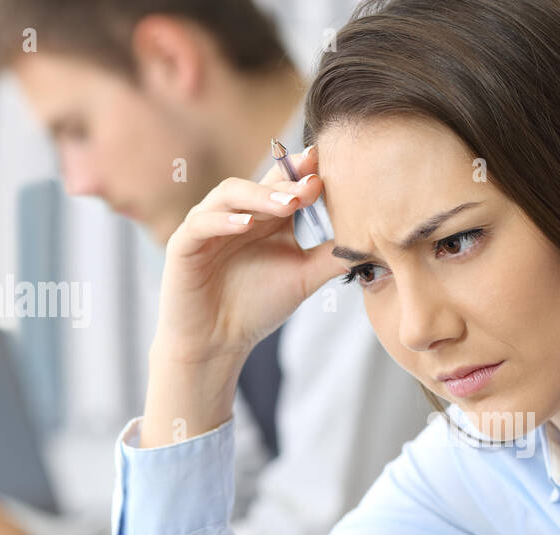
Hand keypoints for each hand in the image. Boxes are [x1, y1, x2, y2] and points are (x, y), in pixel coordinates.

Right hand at [155, 144, 344, 363]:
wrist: (218, 341)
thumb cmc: (258, 306)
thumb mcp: (303, 277)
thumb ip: (332, 256)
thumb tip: (375, 242)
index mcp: (266, 216)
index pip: (286, 183)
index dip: (305, 173)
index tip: (332, 167)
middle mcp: (237, 212)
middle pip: (262, 182)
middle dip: (289, 182)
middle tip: (315, 183)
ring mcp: (209, 224)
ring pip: (232, 194)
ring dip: (261, 195)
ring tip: (289, 204)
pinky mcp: (184, 243)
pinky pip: (202, 223)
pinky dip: (223, 220)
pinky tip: (247, 224)